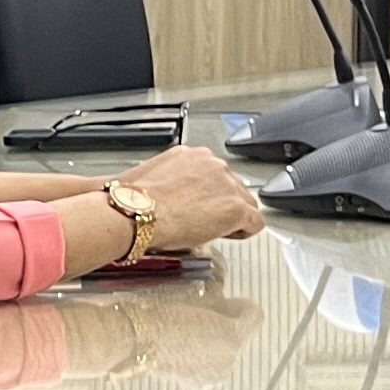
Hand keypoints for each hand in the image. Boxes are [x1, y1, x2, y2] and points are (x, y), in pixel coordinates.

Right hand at [112, 144, 265, 251]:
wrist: (136, 213)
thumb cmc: (134, 200)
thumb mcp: (148, 176)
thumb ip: (165, 179)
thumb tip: (151, 191)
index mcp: (192, 155)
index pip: (214, 173)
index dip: (208, 193)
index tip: (198, 204)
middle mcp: (213, 164)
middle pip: (233, 186)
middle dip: (221, 203)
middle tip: (203, 220)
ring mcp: (227, 185)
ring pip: (246, 202)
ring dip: (233, 216)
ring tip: (213, 229)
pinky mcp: (235, 208)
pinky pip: (255, 221)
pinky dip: (245, 230)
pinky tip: (230, 235)